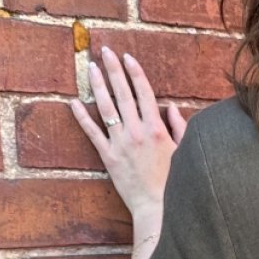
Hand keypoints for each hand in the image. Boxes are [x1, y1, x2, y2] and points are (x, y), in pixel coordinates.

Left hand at [69, 46, 186, 216]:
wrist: (158, 206)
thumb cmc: (175, 182)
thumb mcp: (184, 151)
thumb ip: (179, 127)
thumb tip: (170, 107)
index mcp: (157, 128)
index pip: (144, 92)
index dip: (134, 72)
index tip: (127, 57)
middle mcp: (137, 131)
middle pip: (123, 94)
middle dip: (113, 70)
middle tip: (104, 51)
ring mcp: (120, 143)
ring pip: (106, 108)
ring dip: (98, 86)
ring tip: (90, 68)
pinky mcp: (108, 157)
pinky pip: (92, 133)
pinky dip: (82, 117)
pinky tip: (74, 103)